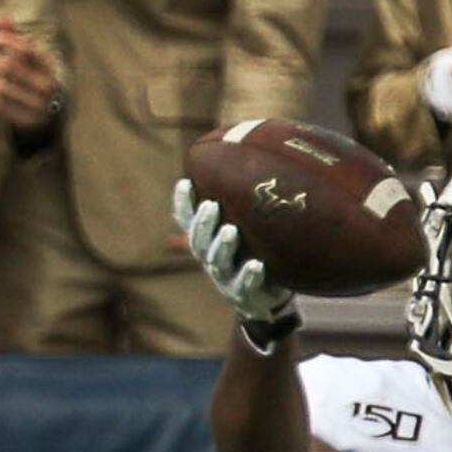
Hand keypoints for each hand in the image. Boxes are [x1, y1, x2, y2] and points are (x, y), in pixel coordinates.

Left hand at [0, 17, 61, 133]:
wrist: (49, 110)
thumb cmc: (34, 75)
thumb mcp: (30, 57)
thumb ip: (17, 39)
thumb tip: (3, 18)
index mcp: (49, 66)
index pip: (25, 48)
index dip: (5, 40)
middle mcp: (47, 85)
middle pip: (10, 67)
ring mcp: (37, 104)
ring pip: (2, 86)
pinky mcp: (26, 119)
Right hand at [174, 177, 296, 338]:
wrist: (267, 297)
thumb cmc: (255, 252)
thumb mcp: (248, 228)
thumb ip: (244, 203)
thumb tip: (253, 154)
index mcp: (207, 240)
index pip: (188, 220)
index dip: (184, 204)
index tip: (185, 182)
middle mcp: (211, 258)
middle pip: (199, 241)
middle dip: (203, 223)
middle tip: (211, 205)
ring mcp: (225, 279)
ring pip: (216, 263)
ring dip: (222, 246)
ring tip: (230, 231)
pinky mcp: (243, 296)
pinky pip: (244, 286)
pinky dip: (248, 275)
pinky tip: (256, 265)